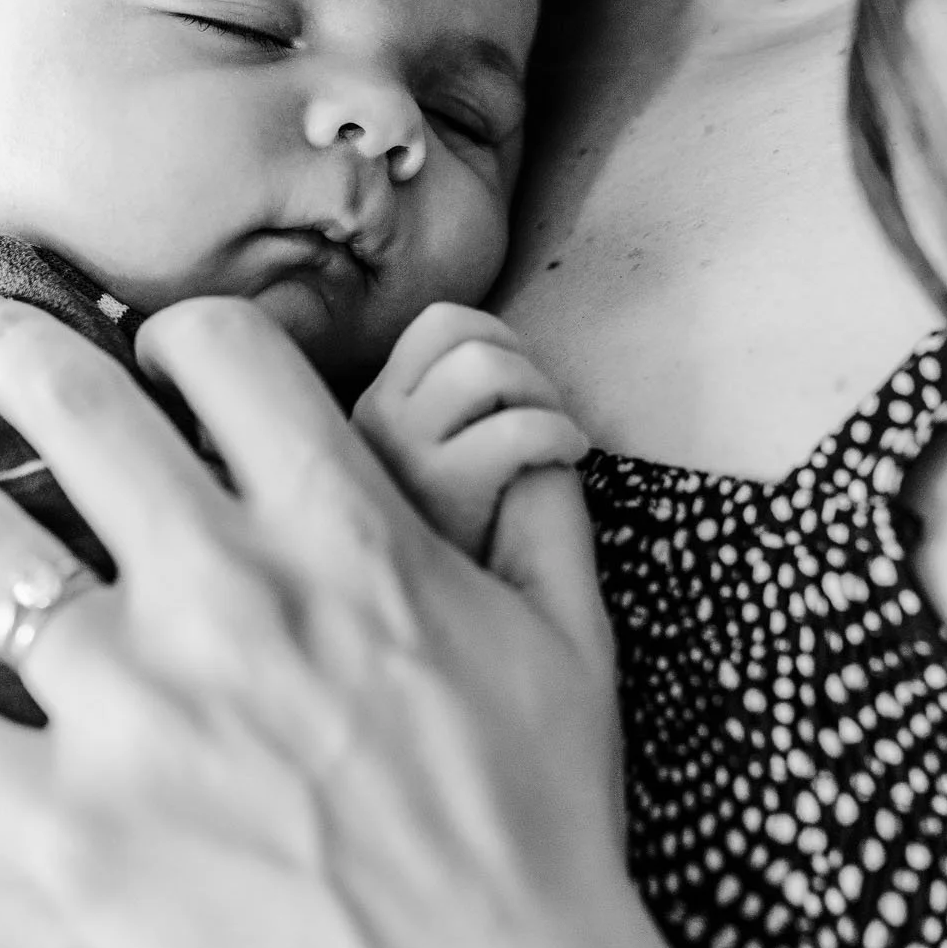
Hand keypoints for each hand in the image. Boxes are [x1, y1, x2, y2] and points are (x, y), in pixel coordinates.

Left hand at [0, 294, 637, 947]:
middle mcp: (227, 597)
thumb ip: (541, 517)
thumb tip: (534, 433)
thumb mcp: (574, 649)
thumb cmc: (547, 848)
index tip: (153, 354)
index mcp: (347, 538)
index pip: (224, 357)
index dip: (179, 335)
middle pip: (72, 408)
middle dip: (1, 341)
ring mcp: (137, 715)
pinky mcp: (71, 835)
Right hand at [352, 303, 588, 557]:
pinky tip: (570, 455)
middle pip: (465, 335)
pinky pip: (518, 427)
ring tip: (556, 434)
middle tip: (545, 413)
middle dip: (525, 364)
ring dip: (541, 393)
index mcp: (377, 405)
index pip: (442, 322)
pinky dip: (560, 432)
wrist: (429, 625)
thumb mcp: (432, 457)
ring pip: (487, 368)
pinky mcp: (442, 491)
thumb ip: (451, 403)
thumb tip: (506, 349)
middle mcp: (377, 420)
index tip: (520, 388)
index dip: (500, 338)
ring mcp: (405, 454)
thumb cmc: (456, 536)